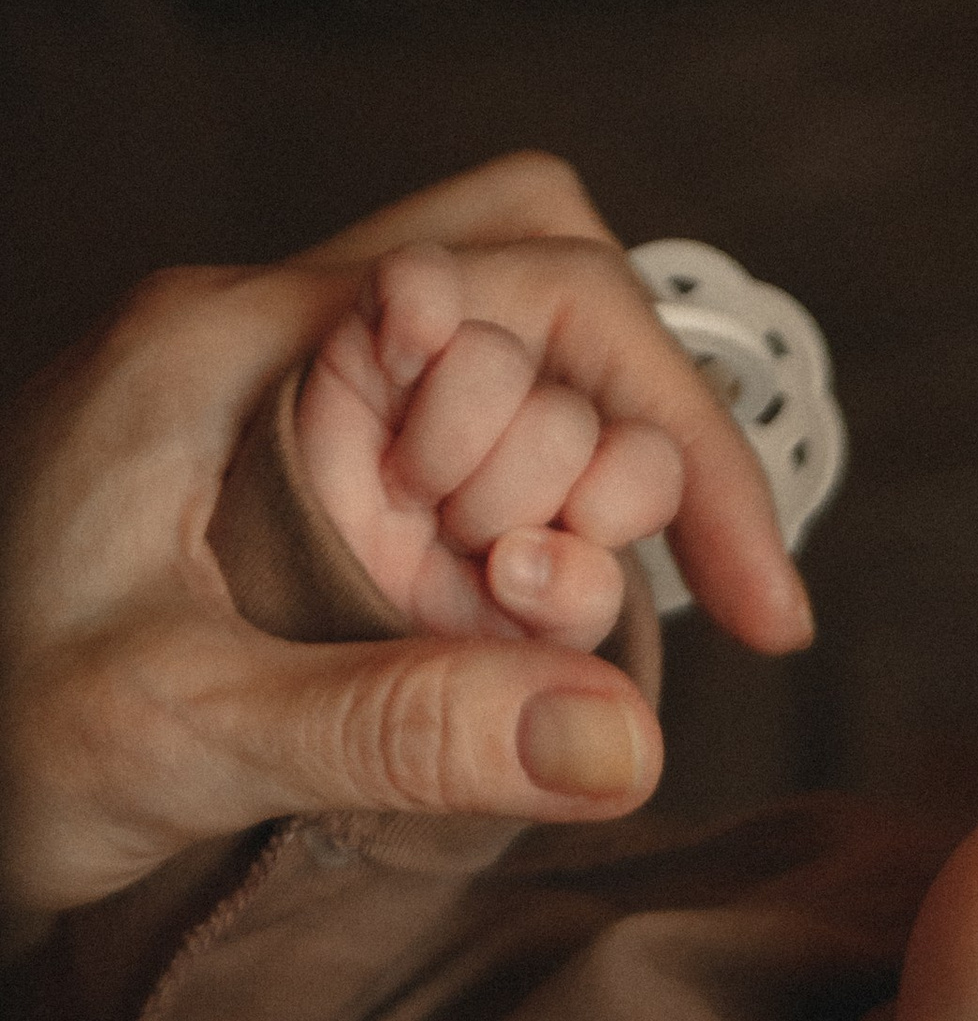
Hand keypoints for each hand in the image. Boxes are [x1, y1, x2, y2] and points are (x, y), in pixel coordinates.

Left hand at [0, 152, 812, 920]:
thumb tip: (627, 736)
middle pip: (547, 285)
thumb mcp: (180, 740)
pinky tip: (540, 657)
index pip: (534, 279)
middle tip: (726, 617)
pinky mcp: (277, 482)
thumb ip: (399, 729)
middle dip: (656, 441)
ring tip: (600, 652)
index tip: (754, 605)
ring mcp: (272, 402)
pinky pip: (454, 457)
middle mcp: (264, 338)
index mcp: (236, 343)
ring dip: (595, 498)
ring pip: (512, 362)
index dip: (673, 430)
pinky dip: (532, 541)